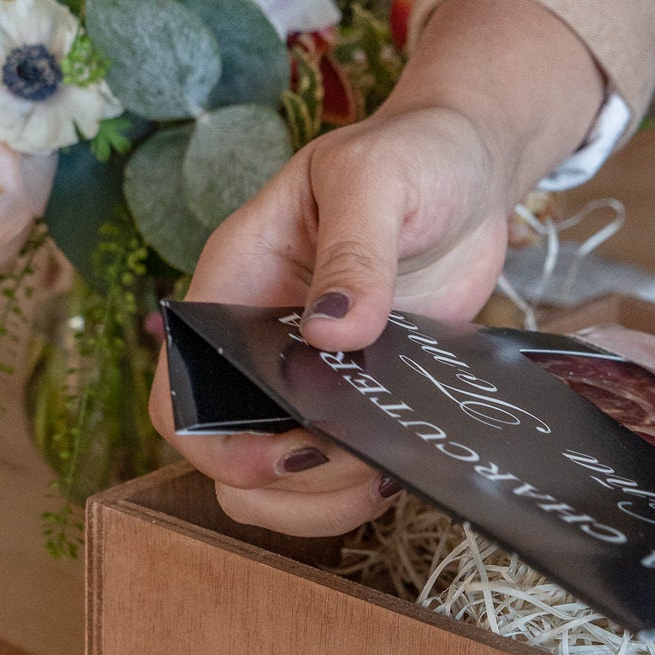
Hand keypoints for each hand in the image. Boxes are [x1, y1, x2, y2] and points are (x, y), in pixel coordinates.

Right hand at [150, 0, 604, 535]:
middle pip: (225, 453)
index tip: (283, 457)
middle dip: (281, 487)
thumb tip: (331, 329)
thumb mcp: (376, 180)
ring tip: (385, 479)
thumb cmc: (413, 153)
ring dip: (323, 501)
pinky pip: (345, 465)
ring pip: (279, 479)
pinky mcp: (369, 393)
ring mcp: (315, 374)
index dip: (212, 441)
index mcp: (236, 284)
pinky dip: (365, 488)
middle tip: (358, 468)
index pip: (180, 389)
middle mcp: (263, 341)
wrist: (474, 164)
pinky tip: (407, 470)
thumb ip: (354, 251)